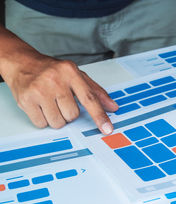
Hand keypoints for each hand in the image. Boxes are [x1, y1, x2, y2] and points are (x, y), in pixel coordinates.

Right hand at [3, 52, 117, 133]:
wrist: (21, 62)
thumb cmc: (52, 70)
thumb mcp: (76, 75)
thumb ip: (96, 91)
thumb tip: (112, 107)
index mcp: (71, 72)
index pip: (89, 98)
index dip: (99, 115)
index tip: (107, 128)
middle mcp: (55, 80)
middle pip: (72, 115)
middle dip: (69, 113)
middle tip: (61, 101)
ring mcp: (39, 90)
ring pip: (57, 122)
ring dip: (56, 118)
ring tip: (50, 103)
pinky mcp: (25, 100)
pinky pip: (41, 123)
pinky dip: (43, 119)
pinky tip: (40, 106)